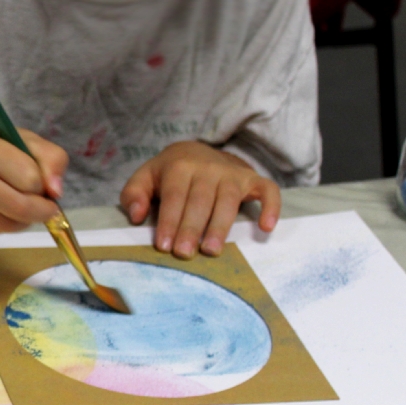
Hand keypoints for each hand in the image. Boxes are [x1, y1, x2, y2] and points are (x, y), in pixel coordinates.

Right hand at [0, 123, 68, 233]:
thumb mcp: (17, 137)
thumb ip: (49, 157)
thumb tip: (57, 193)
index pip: (30, 178)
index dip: (42, 183)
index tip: (40, 180)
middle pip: (21, 208)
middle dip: (42, 211)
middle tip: (46, 207)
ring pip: (9, 226)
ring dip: (24, 220)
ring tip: (19, 203)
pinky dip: (5, 225)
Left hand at [120, 141, 280, 257]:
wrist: (197, 151)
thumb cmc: (168, 174)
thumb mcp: (145, 178)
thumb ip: (134, 194)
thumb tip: (137, 216)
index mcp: (180, 166)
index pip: (175, 197)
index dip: (169, 221)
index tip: (164, 246)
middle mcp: (208, 168)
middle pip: (201, 201)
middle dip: (191, 228)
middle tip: (184, 253)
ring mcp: (232, 173)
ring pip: (229, 200)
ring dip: (220, 226)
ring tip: (211, 250)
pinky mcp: (253, 179)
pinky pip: (268, 190)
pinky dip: (271, 207)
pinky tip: (266, 227)